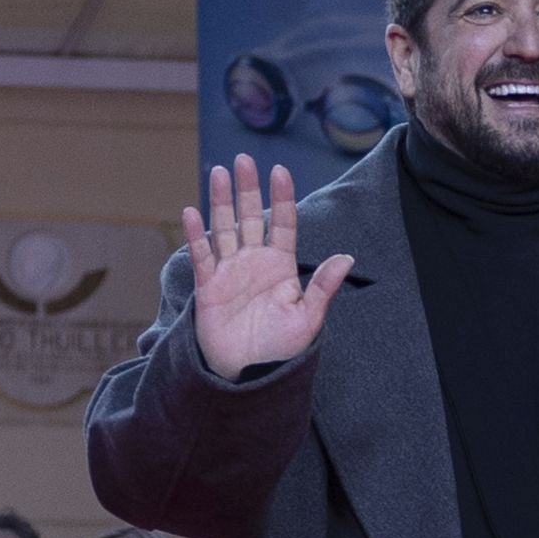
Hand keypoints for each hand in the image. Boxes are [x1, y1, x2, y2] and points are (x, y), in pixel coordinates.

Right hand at [184, 155, 353, 381]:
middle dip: (246, 189)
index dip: (281, 198)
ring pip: (224, 229)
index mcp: (280, 266)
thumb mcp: (308, 319)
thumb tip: (346, 258)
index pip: (281, 224)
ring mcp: (230, 273)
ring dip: (220, 202)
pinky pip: (202, 257)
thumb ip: (322, 288)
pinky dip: (196, 236)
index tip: (280, 171)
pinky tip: (192, 212)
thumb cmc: (281, 351)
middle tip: (243, 159)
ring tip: (218, 173)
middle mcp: (254, 263)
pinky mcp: (209, 288)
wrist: (250, 378)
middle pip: (249, 217)